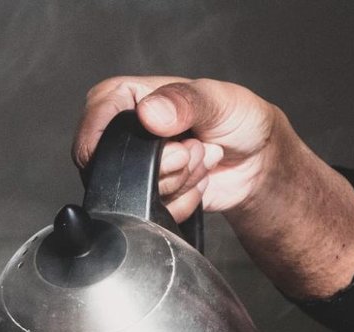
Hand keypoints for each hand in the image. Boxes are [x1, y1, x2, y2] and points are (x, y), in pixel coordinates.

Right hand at [72, 76, 284, 222]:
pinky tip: (197, 179)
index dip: (114, 140)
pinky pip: (149, 212)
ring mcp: (134, 167)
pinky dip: (181, 201)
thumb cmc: (239, 118)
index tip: (150, 148)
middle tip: (192, 148)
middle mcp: (124, 133)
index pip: (95, 118)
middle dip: (163, 164)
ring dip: (178, 181)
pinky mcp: (145, 196)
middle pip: (114, 163)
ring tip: (200, 158)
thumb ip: (185, 102)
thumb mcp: (219, 100)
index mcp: (128, 97)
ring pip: (134, 191)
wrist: (258, 160)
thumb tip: (150, 113)